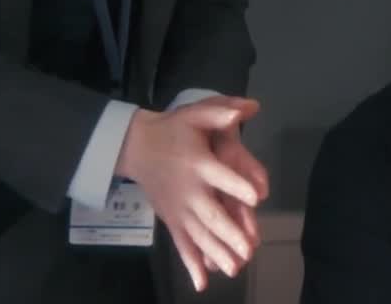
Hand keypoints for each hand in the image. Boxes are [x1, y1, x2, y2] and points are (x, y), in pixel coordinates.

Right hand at [115, 96, 266, 291]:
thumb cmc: (173, 129)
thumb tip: (249, 107)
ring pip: (199, 234)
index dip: (237, 185)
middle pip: (211, 214)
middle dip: (229, 233)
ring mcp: (179, 208)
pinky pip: (182, 244)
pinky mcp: (172, 219)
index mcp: (198, 164)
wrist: (135, 146)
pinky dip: (192, 263)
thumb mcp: (195, 113)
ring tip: (235, 269)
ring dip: (216, 252)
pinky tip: (203, 283)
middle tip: (248, 250)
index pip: (220, 176)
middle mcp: (189, 190)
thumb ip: (220, 111)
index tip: (255, 198)